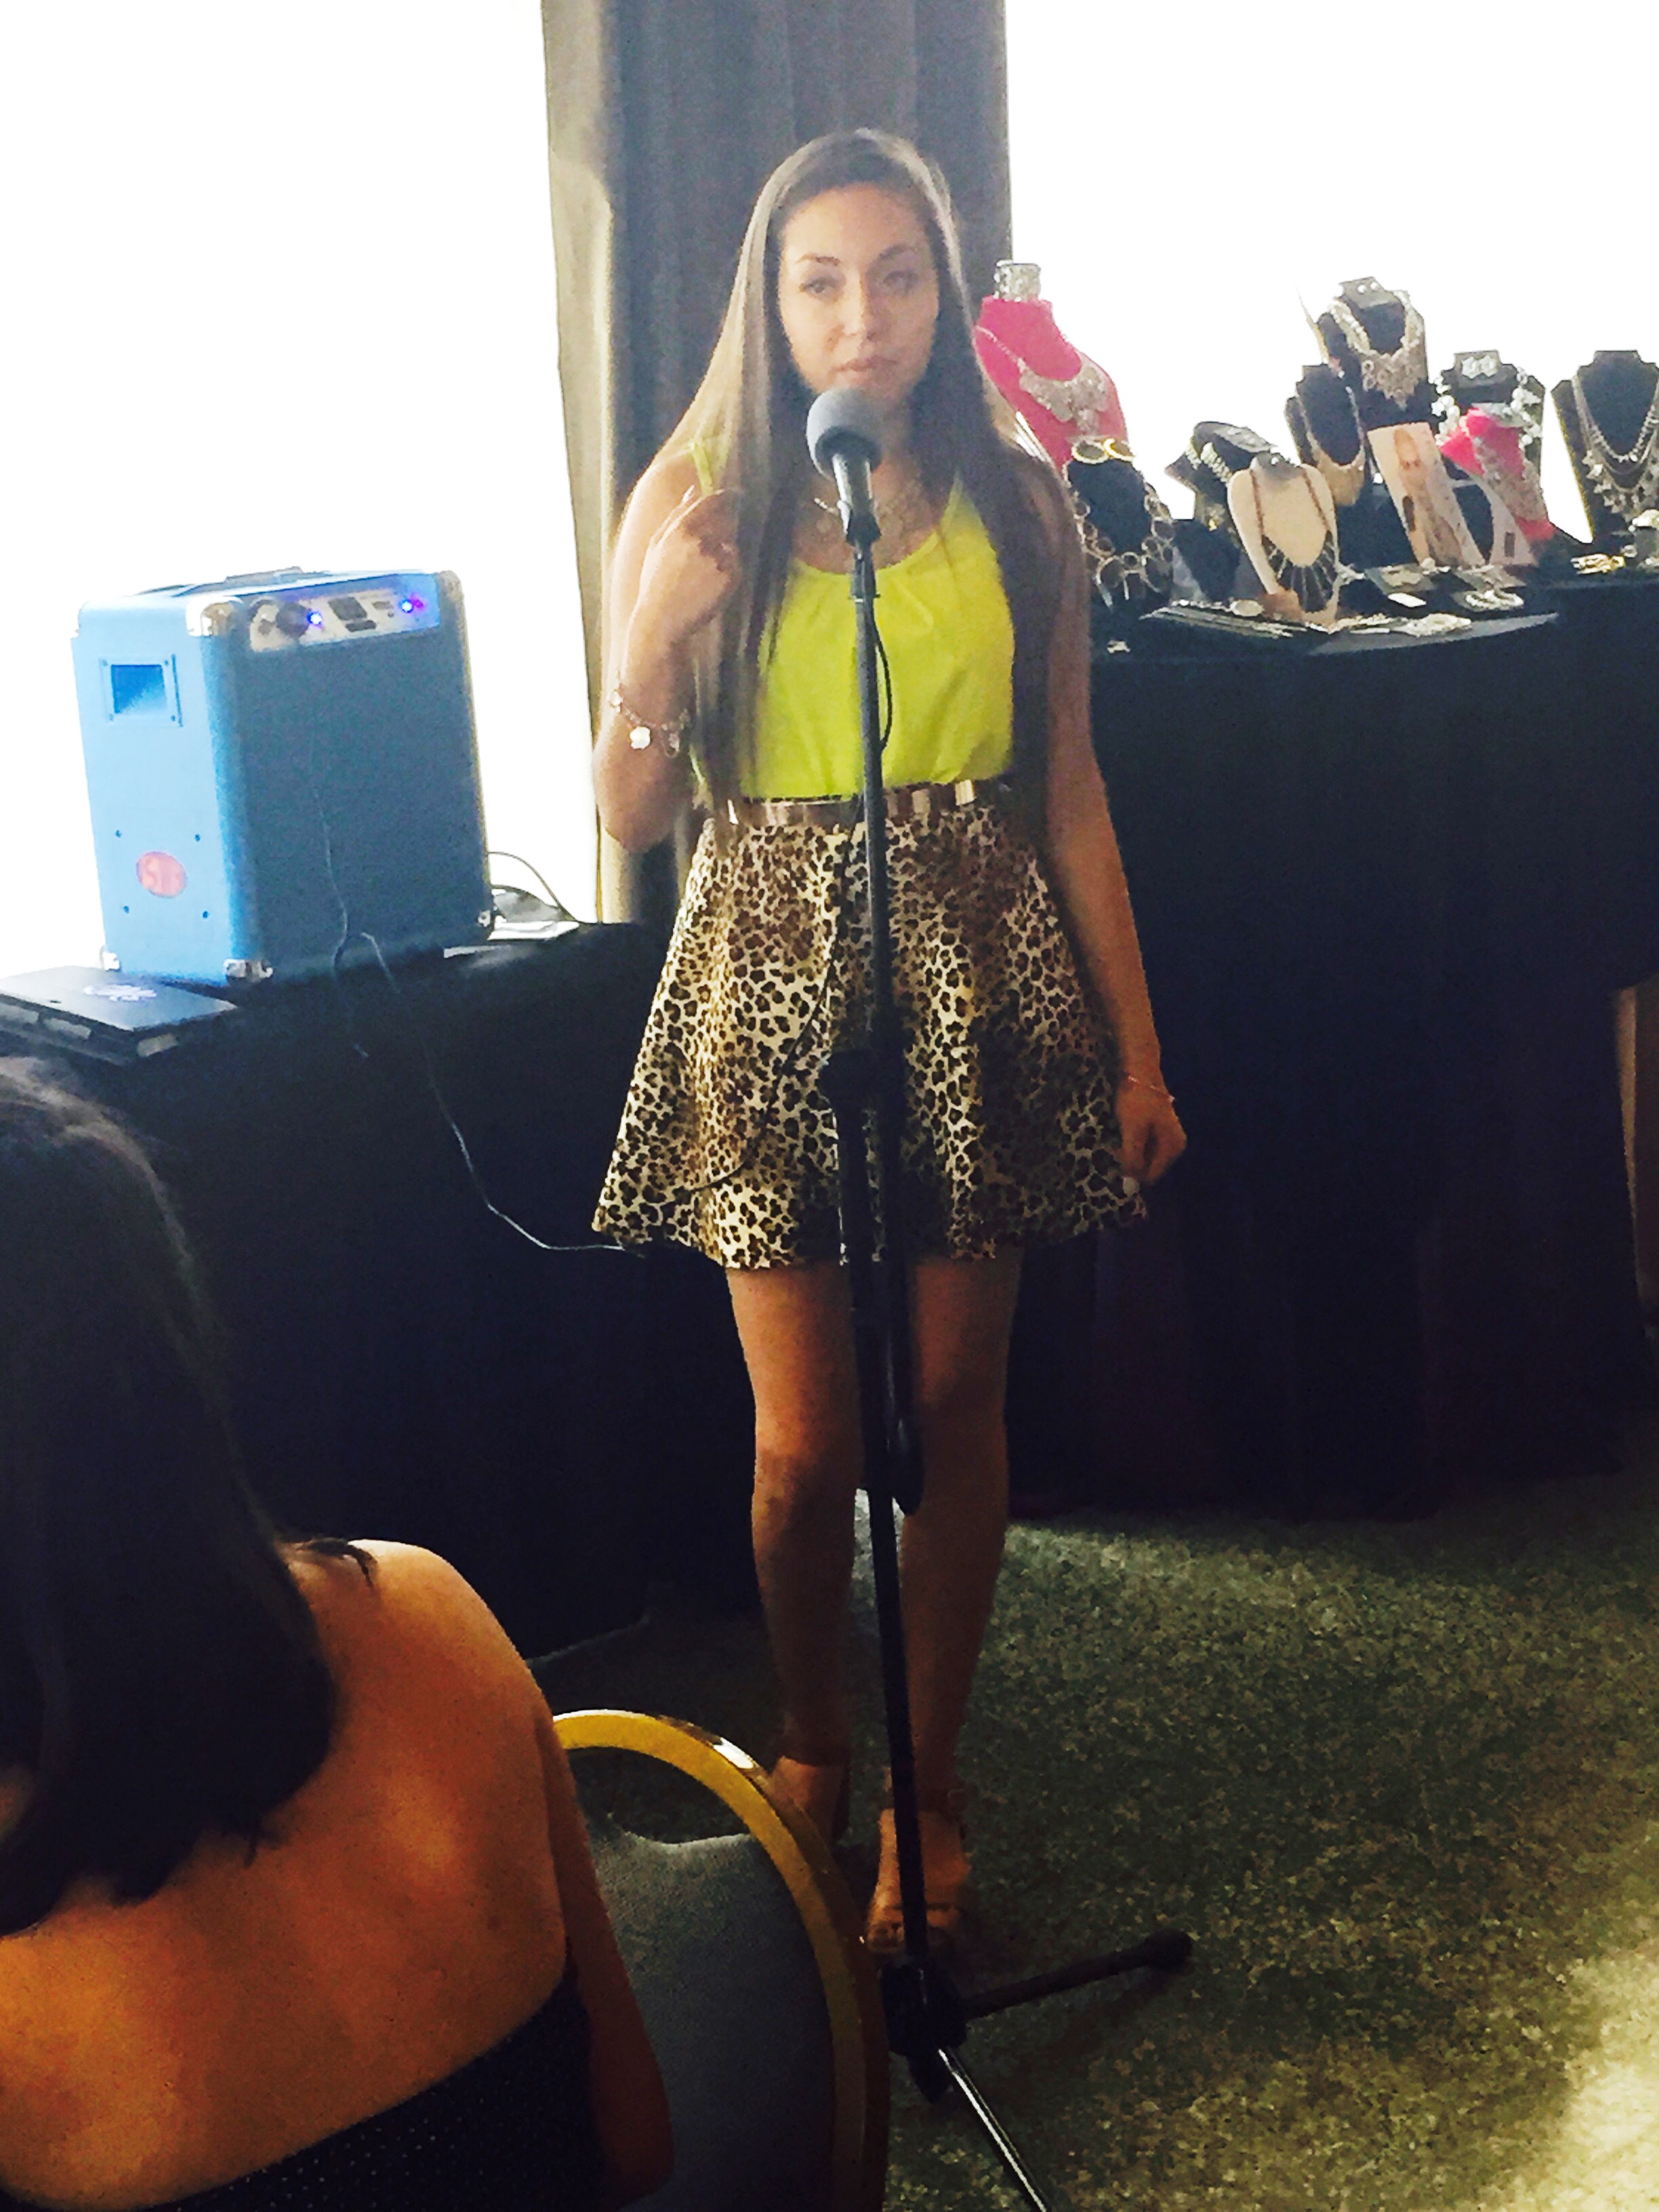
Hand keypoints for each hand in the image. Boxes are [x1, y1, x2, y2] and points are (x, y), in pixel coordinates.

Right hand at [629, 486, 740, 658]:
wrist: (661, 621)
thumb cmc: (656, 582)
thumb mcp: (658, 544)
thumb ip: (677, 514)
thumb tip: (693, 490)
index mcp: (681, 528)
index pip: (712, 501)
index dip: (727, 496)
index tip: (735, 495)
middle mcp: (701, 539)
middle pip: (727, 520)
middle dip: (726, 527)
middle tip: (713, 547)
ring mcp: (717, 558)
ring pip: (731, 546)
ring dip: (723, 555)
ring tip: (701, 576)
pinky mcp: (729, 577)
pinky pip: (735, 567)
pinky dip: (728, 575)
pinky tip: (709, 588)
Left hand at [1114, 1079, 1185, 1185]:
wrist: (1141, 1072)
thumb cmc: (1137, 1102)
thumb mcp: (1133, 1131)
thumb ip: (1133, 1157)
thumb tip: (1131, 1180)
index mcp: (1172, 1147)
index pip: (1152, 1174)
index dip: (1133, 1174)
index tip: (1117, 1166)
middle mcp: (1175, 1145)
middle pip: (1151, 1166)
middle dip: (1133, 1163)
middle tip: (1116, 1152)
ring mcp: (1168, 1137)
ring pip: (1147, 1157)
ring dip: (1132, 1154)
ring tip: (1118, 1144)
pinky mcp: (1160, 1130)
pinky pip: (1146, 1146)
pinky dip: (1135, 1146)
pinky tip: (1124, 1138)